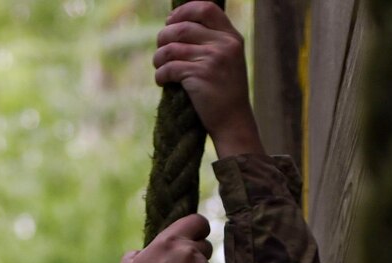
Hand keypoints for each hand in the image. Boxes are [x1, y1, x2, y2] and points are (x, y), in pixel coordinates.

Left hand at [154, 2, 263, 157]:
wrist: (233, 122)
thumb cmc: (225, 92)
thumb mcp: (228, 59)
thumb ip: (212, 40)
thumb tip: (176, 25)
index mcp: (232, 37)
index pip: (206, 8)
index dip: (183, 10)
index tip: (170, 20)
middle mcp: (224, 45)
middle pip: (182, 27)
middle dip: (164, 36)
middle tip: (160, 47)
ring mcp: (212, 60)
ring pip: (172, 47)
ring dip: (158, 57)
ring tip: (158, 65)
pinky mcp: (199, 76)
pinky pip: (169, 67)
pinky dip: (160, 74)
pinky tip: (161, 80)